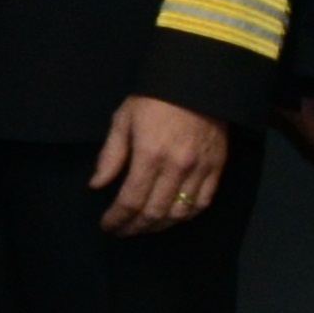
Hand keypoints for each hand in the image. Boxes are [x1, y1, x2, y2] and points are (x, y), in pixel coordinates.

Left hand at [88, 91, 229, 234]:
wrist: (198, 81)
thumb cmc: (154, 98)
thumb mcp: (123, 120)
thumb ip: (111, 155)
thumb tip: (97, 185)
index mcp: (150, 155)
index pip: (131, 200)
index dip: (117, 218)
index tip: (108, 225)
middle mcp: (176, 167)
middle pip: (154, 212)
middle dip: (135, 227)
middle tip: (122, 231)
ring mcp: (200, 169)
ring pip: (179, 213)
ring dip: (159, 226)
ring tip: (144, 227)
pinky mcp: (216, 168)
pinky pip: (202, 203)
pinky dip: (186, 216)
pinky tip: (172, 218)